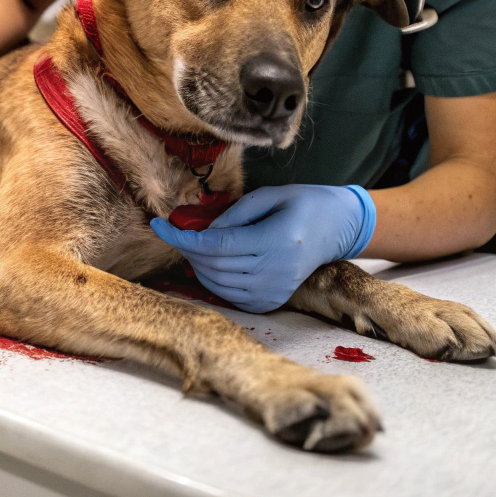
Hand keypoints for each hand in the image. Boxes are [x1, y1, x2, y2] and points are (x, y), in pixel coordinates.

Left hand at [150, 184, 375, 312]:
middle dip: (187, 248)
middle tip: (175, 230)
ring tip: (191, 244)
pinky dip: (212, 281)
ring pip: (218, 284)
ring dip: (196, 264)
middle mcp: (276, 271)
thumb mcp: (269, 196)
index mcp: (276, 240)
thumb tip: (202, 230)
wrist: (337, 227)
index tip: (158, 224)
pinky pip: (231, 297)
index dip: (182, 236)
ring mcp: (275, 290)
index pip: (217, 244)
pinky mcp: (273, 301)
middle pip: (214, 265)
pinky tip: (209, 263)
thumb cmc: (303, 203)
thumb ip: (233, 213)